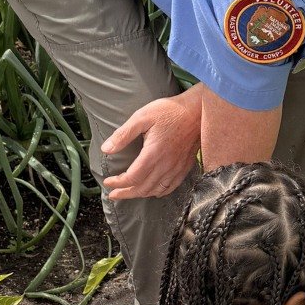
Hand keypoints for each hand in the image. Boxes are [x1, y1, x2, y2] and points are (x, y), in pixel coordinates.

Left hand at [101, 86, 202, 200]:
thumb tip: (106, 149)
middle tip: (113, 194)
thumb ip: (123, 134)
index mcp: (153, 154)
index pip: (132, 178)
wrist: (198, 110)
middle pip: (143, 188)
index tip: (108, 182)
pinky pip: (171, 187)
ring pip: (156, 190)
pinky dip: (159, 192)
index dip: (118, 183)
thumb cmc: (169, 111)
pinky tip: (152, 191)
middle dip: (126, 193)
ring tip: (129, 193)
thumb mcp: (142, 117)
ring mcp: (177, 168)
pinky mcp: (185, 166)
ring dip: (140, 194)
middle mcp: (165, 165)